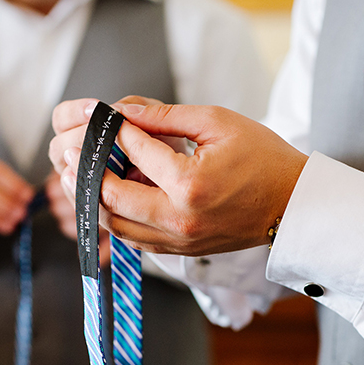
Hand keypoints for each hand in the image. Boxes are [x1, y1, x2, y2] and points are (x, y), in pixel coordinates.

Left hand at [50, 99, 306, 255]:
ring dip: (92, 200)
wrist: (292, 205)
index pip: (134, 151)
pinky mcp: (179, 252)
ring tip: (76, 176)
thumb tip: (123, 112)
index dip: (114, 131)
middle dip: (86, 170)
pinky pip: (133, 239)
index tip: (102, 117)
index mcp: (189, 184)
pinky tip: (106, 199)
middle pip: (111, 196)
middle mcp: (178, 219)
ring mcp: (178, 241)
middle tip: (70, 151)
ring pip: (116, 224)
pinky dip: (114, 218)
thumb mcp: (218, 123)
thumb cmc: (263, 159)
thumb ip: (166, 116)